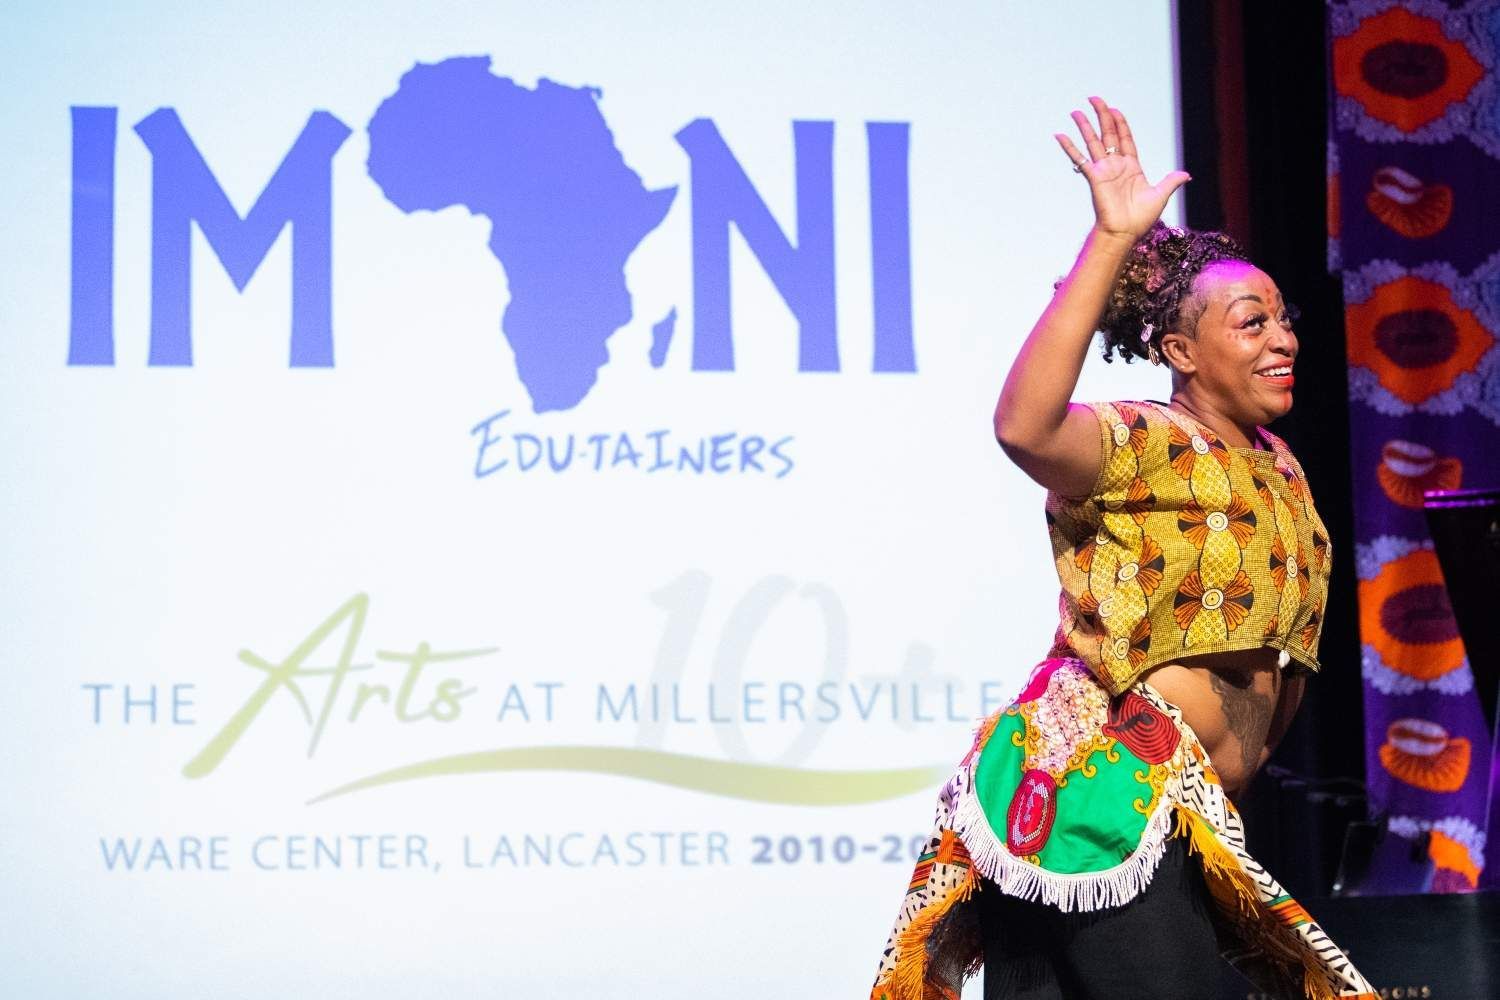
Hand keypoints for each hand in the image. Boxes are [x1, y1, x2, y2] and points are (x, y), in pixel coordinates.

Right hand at [1055, 97, 1190, 242]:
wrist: (1125, 232)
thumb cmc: (1141, 218)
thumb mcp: (1160, 195)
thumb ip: (1171, 182)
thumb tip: (1186, 176)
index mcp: (1131, 166)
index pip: (1125, 138)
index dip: (1120, 123)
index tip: (1113, 110)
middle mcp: (1116, 165)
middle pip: (1108, 134)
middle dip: (1102, 115)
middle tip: (1094, 99)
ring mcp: (1103, 170)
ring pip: (1093, 142)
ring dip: (1085, 126)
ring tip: (1076, 112)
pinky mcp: (1094, 177)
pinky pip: (1080, 159)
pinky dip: (1069, 148)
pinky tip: (1059, 135)